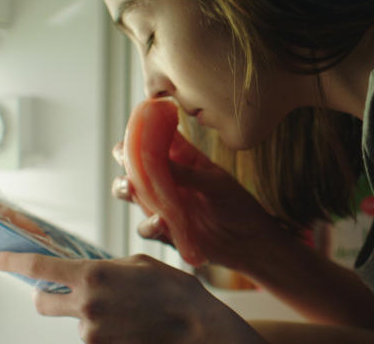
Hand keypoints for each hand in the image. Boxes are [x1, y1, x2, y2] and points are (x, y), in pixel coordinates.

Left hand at [0, 252, 265, 343]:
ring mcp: (91, 334)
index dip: (10, 263)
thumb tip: (92, 273)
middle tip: (67, 293)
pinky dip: (105, 332)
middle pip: (42, 302)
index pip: (38, 268)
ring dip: (89, 316)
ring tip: (126, 312)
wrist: (197, 329)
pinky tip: (130, 327)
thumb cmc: (175, 294)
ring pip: (73, 322)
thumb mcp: (140, 264)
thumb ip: (107, 267)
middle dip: (48, 296)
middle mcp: (86, 306)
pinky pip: (93, 338)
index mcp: (93, 275)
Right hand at [111, 133, 287, 269]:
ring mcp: (161, 204)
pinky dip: (148, 225)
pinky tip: (160, 222)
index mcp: (180, 159)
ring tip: (131, 188)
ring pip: (130, 193)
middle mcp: (166, 179)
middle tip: (125, 159)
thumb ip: (187, 173)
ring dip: (124, 188)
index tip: (135, 130)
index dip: (139, 132)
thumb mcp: (216, 183)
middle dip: (124, 159)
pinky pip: (145, 227)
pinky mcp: (163, 230)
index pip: (153, 139)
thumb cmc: (237, 205)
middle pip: (132, 163)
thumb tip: (157, 157)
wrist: (249, 243)